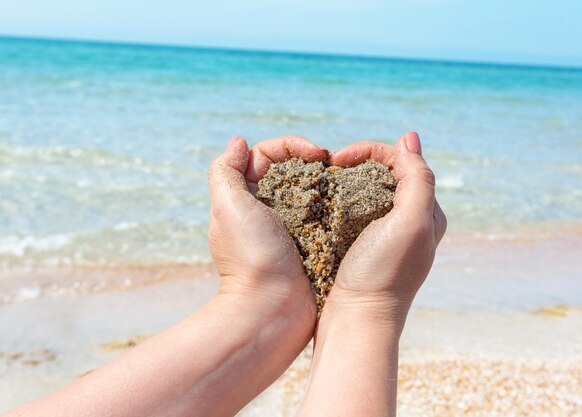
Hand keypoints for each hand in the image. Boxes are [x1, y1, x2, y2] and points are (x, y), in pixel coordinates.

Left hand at [208, 135, 327, 321]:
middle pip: (291, 169)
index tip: (317, 153)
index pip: (269, 153)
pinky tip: (348, 206)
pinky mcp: (311, 244)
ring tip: (344, 183)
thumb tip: (238, 141)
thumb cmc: (251, 257)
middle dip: (313, 161)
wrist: (273, 309)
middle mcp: (266, 209)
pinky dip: (335, 206)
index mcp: (245, 196)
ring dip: (327, 182)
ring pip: (311, 191)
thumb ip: (227, 170)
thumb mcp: (228, 207)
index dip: (293, 145)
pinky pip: (325, 216)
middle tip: (334, 165)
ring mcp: (290, 228)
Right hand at [325, 131, 446, 328]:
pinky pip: (354, 213)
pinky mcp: (364, 248)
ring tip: (325, 183)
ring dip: (346, 181)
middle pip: (385, 174)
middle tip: (330, 168)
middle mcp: (410, 222)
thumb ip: (417, 179)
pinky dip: (339, 201)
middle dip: (357, 164)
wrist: (356, 321)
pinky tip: (324, 206)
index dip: (370, 151)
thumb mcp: (410, 222)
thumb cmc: (383, 273)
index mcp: (428, 213)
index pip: (402, 162)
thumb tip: (411, 138)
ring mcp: (386, 236)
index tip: (338, 159)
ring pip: (368, 192)